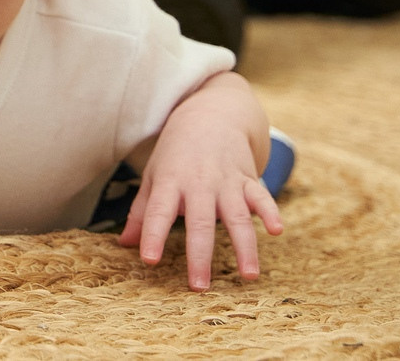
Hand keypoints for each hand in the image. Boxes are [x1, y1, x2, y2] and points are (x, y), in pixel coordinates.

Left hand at [120, 79, 282, 288]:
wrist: (211, 114)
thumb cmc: (177, 152)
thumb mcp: (154, 175)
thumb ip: (142, 212)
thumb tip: (123, 245)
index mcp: (170, 182)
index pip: (158, 212)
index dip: (153, 235)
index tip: (149, 260)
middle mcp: (199, 182)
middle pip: (200, 222)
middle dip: (200, 255)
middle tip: (199, 286)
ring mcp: (226, 181)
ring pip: (236, 216)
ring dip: (244, 246)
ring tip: (248, 275)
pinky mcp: (248, 179)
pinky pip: (261, 196)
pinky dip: (270, 212)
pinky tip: (276, 231)